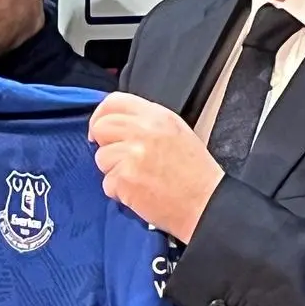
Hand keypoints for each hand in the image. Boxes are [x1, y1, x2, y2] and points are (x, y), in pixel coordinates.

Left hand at [89, 94, 222, 243]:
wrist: (206, 203)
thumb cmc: (195, 174)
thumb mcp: (176, 133)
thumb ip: (146, 124)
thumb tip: (118, 124)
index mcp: (157, 116)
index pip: (114, 102)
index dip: (101, 115)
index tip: (99, 129)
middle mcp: (143, 131)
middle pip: (101, 127)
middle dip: (104, 144)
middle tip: (118, 159)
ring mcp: (132, 155)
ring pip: (101, 157)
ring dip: (113, 171)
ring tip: (139, 179)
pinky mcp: (125, 179)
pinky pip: (107, 183)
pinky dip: (119, 192)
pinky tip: (140, 193)